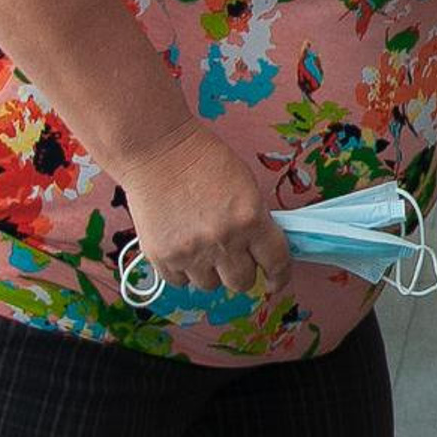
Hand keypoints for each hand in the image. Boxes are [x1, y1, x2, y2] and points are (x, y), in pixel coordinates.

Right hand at [117, 119, 292, 297]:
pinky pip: (179, 282)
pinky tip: (181, 247)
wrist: (158, 151)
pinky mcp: (161, 256)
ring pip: (209, 285)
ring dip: (210, 271)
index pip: (276, 263)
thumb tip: (261, 251)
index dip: (278, 277)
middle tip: (233, 256)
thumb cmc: (205, 161)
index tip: (275, 282)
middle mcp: (224, 241)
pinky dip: (183, 270)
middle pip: (241, 283)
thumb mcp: (246, 186)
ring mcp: (191, 252)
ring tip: (201, 245)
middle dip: (241, 271)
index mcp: (251, 219)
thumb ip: (256, 221)